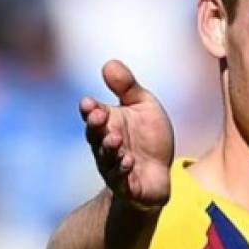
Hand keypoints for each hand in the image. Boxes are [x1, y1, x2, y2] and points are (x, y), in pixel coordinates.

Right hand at [80, 60, 173, 208]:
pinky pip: (120, 179)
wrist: (159, 174)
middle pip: (94, 136)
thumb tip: (108, 63)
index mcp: (107, 124)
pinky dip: (122, 171)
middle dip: (95, 126)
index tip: (89, 102)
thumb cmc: (149, 137)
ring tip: (115, 139)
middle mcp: (105, 146)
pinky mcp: (126, 186)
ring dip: (109, 148)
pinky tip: (128, 161)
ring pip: (106, 158)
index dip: (90, 110)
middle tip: (99, 116)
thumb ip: (127, 87)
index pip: (93, 115)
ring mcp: (114, 167)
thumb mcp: (143, 106)